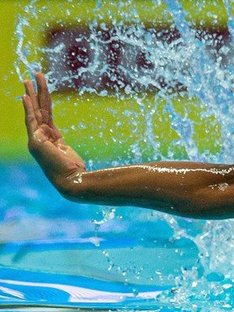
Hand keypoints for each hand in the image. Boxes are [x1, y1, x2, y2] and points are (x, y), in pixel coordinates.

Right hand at [22, 72, 85, 190]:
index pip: (45, 114)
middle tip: (34, 75)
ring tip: (29, 79)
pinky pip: (32, 121)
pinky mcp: (36, 142)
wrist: (72, 182)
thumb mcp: (69, 153)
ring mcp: (37, 139)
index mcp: (50, 138)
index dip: (43, 100)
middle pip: (38, 109)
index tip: (41, 87)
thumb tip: (69, 140)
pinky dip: (29, 108)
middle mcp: (41, 137)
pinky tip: (26, 96)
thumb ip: (63, 144)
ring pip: (35, 111)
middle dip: (36, 92)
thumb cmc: (74, 171)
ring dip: (32, 94)